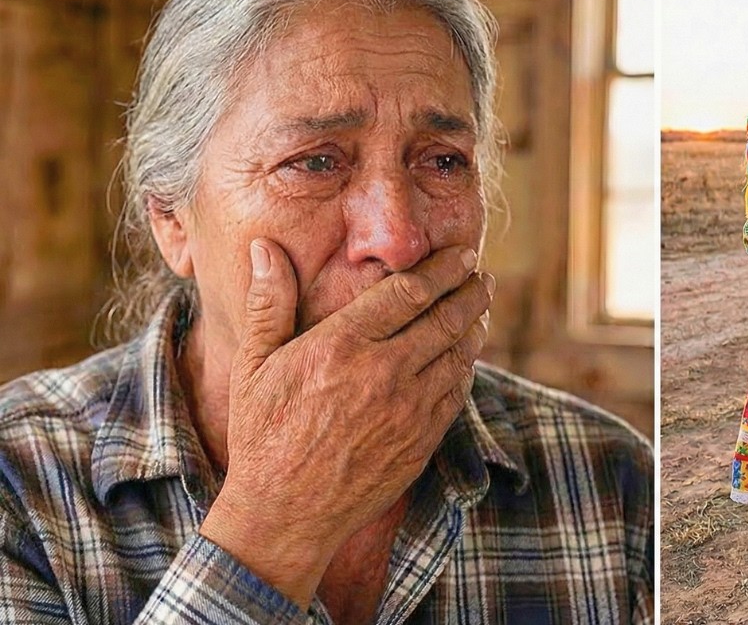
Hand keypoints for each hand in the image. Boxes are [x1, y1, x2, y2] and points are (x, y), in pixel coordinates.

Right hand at [199, 238, 492, 605]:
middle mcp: (382, 373)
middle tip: (480, 276)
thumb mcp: (254, 366)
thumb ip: (269, 303)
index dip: (441, 268)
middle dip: (469, 291)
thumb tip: (265, 247)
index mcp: (342, 346)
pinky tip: (464, 357)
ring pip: (459, 355)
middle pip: (446, 318)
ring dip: (474, 326)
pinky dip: (466, 367)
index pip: (409, 292)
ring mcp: (408, 410)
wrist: (284, 513)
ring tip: (479, 309)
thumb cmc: (263, 434)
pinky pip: (456, 393)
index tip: (459, 255)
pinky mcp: (422, 440)